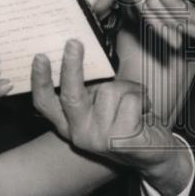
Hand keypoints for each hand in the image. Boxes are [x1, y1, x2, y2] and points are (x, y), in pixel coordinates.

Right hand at [31, 39, 191, 195]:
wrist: (154, 152)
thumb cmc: (127, 119)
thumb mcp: (102, 105)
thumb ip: (89, 87)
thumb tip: (79, 50)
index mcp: (70, 123)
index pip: (46, 103)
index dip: (41, 80)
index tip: (40, 57)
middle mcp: (80, 133)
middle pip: (71, 95)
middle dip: (72, 66)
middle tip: (74, 43)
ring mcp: (100, 139)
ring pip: (110, 90)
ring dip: (128, 88)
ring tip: (135, 102)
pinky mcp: (122, 140)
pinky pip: (131, 99)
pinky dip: (142, 97)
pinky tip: (144, 111)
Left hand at [102, 0, 194, 45]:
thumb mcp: (181, 15)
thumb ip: (157, 8)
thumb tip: (124, 11)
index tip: (98, 7)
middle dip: (133, 11)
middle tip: (138, 28)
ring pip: (148, 0)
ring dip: (168, 25)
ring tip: (192, 32)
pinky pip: (165, 1)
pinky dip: (179, 21)